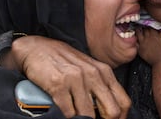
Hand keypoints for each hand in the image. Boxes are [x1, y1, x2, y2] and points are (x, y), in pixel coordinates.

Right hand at [8, 35, 130, 118]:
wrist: (36, 48)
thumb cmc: (63, 60)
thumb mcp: (88, 69)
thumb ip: (100, 85)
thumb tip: (109, 109)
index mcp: (104, 71)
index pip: (123, 102)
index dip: (121, 117)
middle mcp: (93, 74)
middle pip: (112, 111)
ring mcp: (76, 79)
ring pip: (88, 115)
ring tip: (78, 117)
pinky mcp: (58, 85)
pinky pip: (68, 113)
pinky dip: (68, 117)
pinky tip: (65, 114)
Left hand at [136, 27, 160, 65]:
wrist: (160, 61)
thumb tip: (159, 28)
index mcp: (154, 35)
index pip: (150, 26)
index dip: (149, 25)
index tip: (149, 25)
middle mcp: (147, 38)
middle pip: (144, 29)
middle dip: (144, 27)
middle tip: (143, 26)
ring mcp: (142, 43)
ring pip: (138, 33)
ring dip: (138, 30)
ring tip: (137, 28)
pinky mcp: (139, 49)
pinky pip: (135, 42)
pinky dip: (135, 39)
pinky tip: (135, 37)